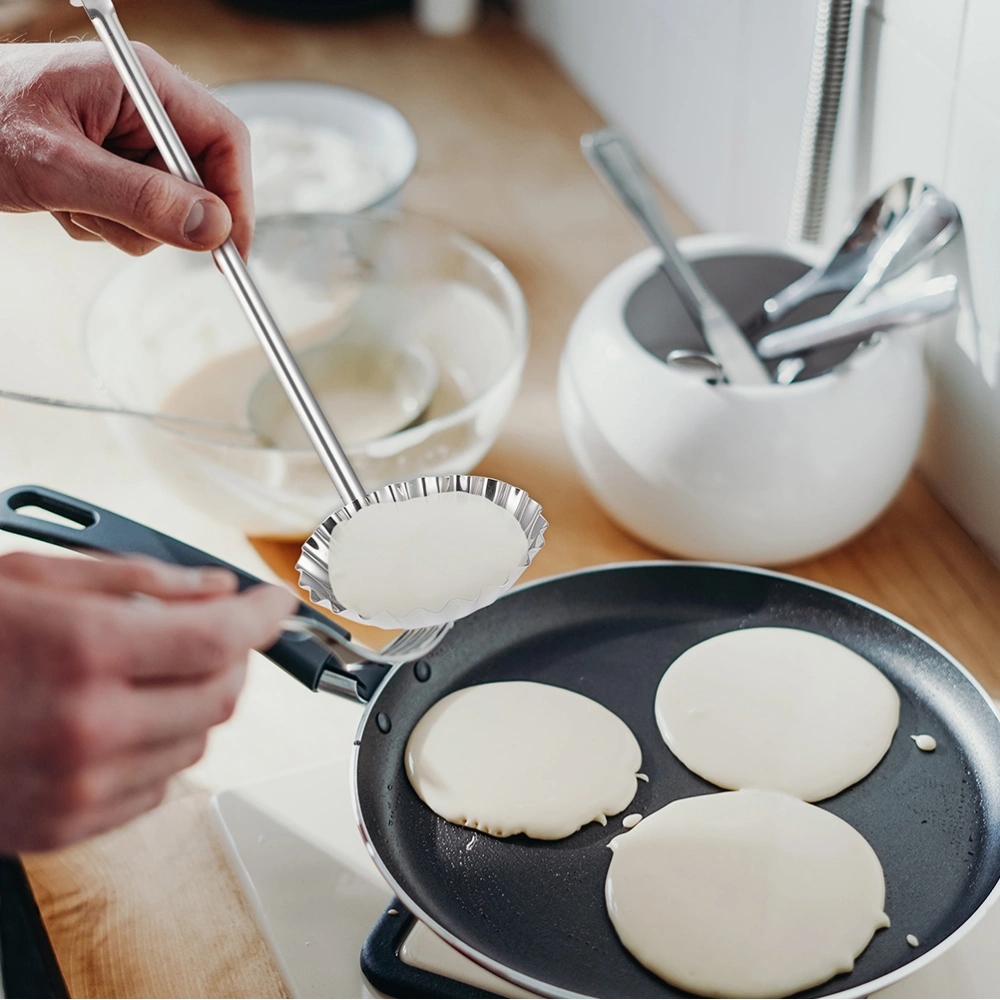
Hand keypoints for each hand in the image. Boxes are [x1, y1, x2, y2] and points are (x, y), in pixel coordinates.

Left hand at [0, 41, 251, 256]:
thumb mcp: (59, 168)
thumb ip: (139, 199)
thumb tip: (211, 229)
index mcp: (139, 83)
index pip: (223, 140)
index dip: (236, 198)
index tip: (230, 250)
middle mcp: (140, 108)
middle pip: (198, 180)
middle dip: (160, 215)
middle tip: (111, 220)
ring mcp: (125, 139)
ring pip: (165, 208)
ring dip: (121, 225)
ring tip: (68, 204)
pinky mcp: (109, 167)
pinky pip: (134, 215)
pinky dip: (100, 224)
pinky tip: (61, 204)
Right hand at [0, 551, 295, 852]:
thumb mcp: (34, 578)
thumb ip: (141, 581)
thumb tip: (215, 588)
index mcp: (83, 651)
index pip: (221, 638)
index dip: (263, 616)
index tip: (275, 604)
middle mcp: (87, 727)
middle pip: (222, 696)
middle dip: (232, 657)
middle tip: (214, 631)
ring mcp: (77, 786)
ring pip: (198, 743)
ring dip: (195, 701)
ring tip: (152, 672)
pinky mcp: (63, 825)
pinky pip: (158, 786)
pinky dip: (160, 747)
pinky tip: (122, 718)